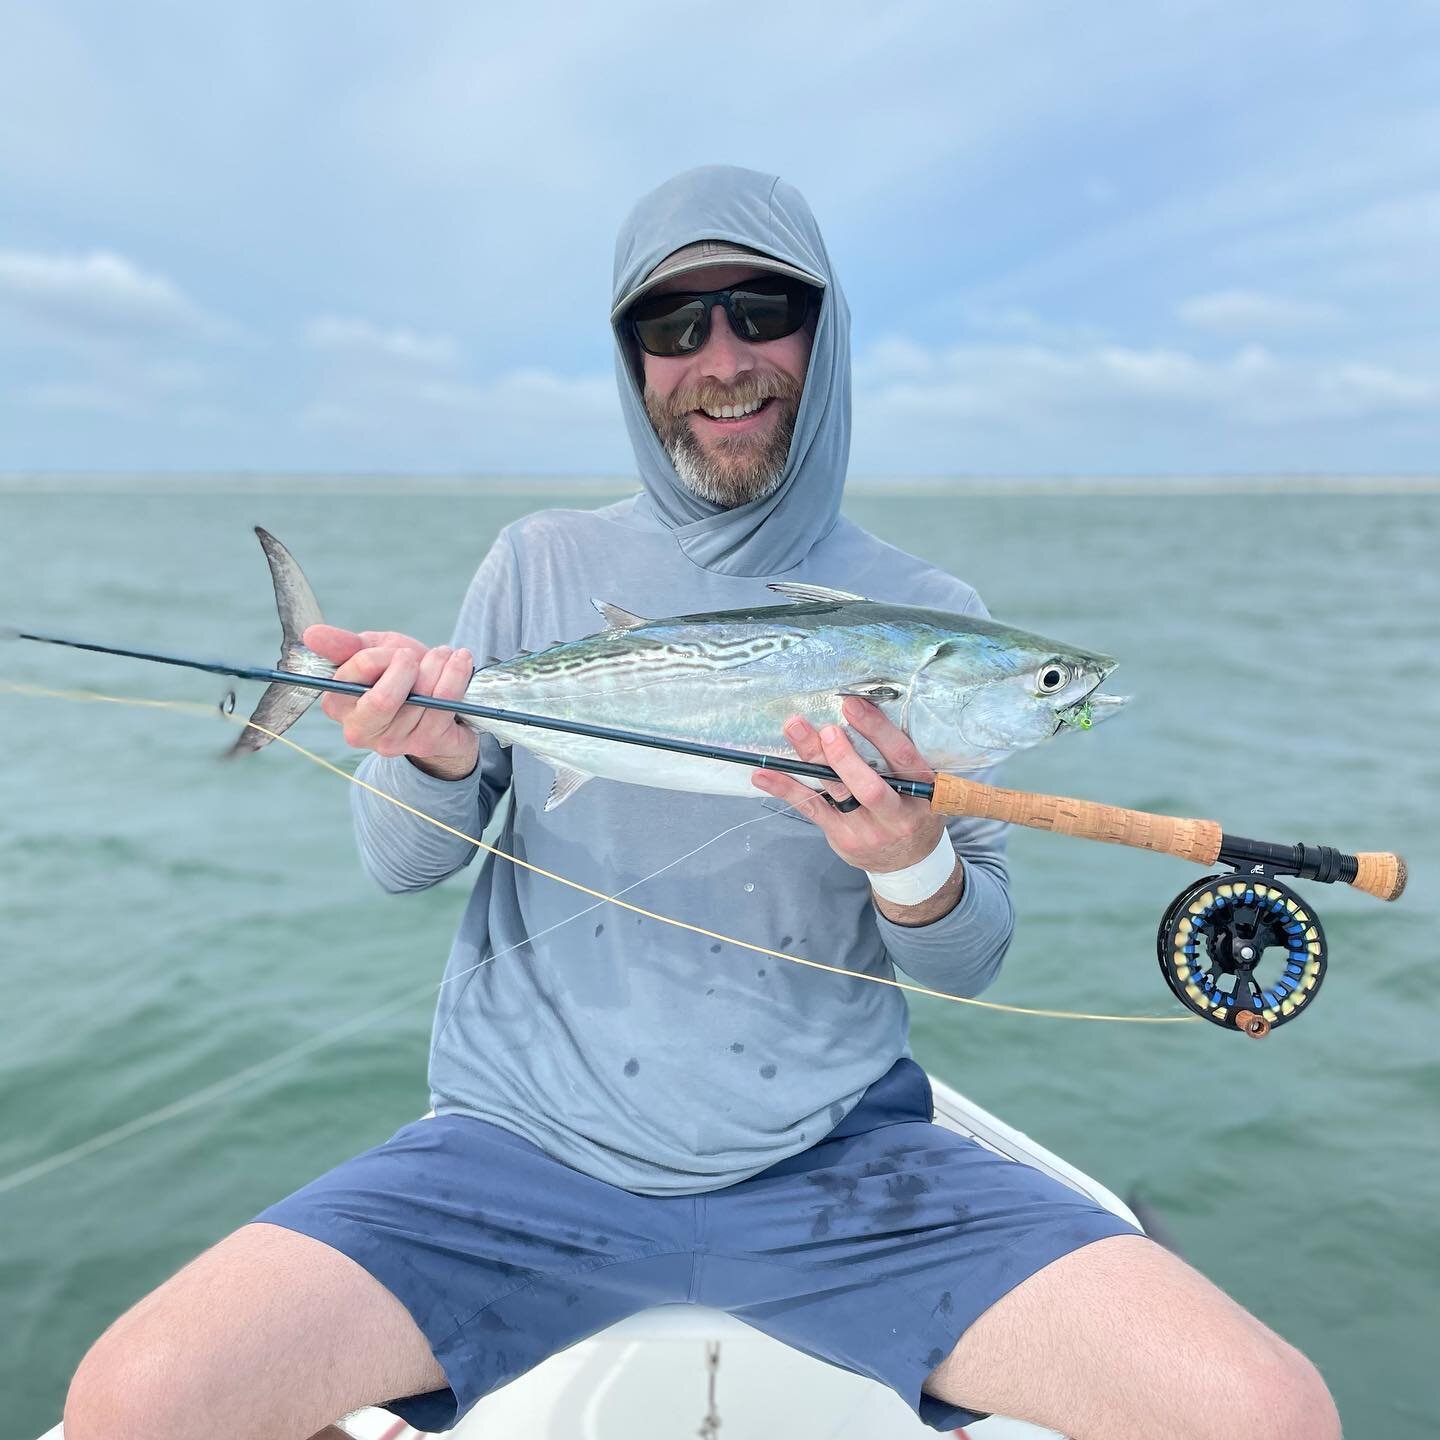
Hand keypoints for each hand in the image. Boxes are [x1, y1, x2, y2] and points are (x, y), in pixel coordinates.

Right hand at [303, 624, 477, 777]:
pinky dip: (456, 674)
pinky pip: (445, 704)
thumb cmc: (400, 673)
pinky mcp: (426, 744)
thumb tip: (311, 634)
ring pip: (421, 697)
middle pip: (383, 699)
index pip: (357, 673)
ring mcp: (394, 743)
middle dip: (407, 666)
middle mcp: (360, 731)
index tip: (393, 651)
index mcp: (337, 705)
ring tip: (442, 656)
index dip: (381, 656)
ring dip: (438, 665)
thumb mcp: (373, 652)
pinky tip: (459, 662)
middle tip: (415, 655)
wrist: (438, 700)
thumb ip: (345, 645)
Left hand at [750, 696, 947, 873]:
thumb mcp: (922, 785)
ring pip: (836, 793)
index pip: (901, 757)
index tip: (852, 704)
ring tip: (794, 729)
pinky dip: (786, 788)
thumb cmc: (911, 809)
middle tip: (826, 729)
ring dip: (811, 760)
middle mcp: (897, 814)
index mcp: (922, 792)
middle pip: (868, 786)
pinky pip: (812, 809)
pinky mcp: (842, 837)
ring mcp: (868, 829)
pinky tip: (763, 775)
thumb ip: (898, 757)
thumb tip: (859, 710)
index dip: (877, 730)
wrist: (909, 862)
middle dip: (843, 756)